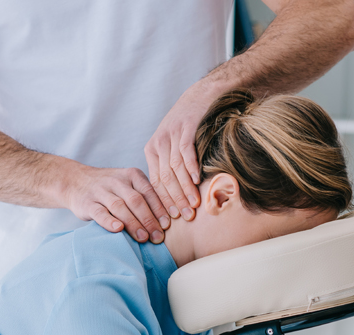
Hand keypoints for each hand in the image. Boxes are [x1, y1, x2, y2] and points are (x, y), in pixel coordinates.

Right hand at [64, 164, 169, 242]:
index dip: (160, 209)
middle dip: (149, 220)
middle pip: (136, 201)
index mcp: (132, 175)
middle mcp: (117, 181)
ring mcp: (100, 191)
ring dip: (133, 224)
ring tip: (144, 238)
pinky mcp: (87, 203)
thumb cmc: (111, 189)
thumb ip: (146, 198)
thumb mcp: (129, 185)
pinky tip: (119, 230)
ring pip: (119, 207)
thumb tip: (169, 222)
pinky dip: (109, 221)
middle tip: (158, 237)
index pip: (149, 192)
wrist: (75, 181)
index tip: (168, 225)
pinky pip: (99, 212)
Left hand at [144, 82, 219, 221]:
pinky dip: (190, 167)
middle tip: (185, 217)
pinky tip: (196, 181)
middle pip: (165, 178)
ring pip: (175, 168)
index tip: (172, 219)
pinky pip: (186, 151)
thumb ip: (170, 167)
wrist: (201, 97)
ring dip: (184, 188)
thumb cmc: (189, 127)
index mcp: (152, 150)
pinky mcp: (185, 127)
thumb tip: (175, 197)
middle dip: (175, 200)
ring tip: (193, 204)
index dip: (164, 202)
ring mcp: (171, 135)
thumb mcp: (173, 146)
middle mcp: (158, 143)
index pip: (155, 182)